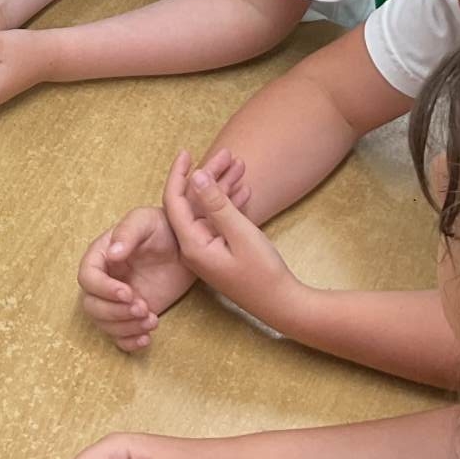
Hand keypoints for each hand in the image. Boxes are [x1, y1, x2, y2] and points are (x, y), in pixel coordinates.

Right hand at [77, 152, 250, 351]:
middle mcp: (105, 280)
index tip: (128, 293)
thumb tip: (112, 255)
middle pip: (92, 305)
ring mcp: (118, 300)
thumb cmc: (162, 227)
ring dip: (125, 327)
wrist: (186, 246)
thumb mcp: (145, 221)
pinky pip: (119, 337)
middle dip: (116, 312)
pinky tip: (147, 339)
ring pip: (105, 324)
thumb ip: (127, 233)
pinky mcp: (132, 315)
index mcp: (101, 256)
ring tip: (152, 320)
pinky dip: (129, 342)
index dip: (103, 289)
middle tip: (144, 308)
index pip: (87, 277)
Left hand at [163, 150, 302, 329]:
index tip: (186, 152)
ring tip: (239, 163)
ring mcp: (207, 252)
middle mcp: (193, 248)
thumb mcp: (240, 233)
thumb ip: (217, 204)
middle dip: (208, 176)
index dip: (178, 174)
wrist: (284, 306)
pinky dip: (229, 204)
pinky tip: (244, 187)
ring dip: (222, 187)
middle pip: (192, 202)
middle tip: (227, 154)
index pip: (174, 201)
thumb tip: (197, 175)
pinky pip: (219, 222)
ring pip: (208, 210)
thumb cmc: (264, 273)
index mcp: (191, 245)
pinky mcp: (219, 254)